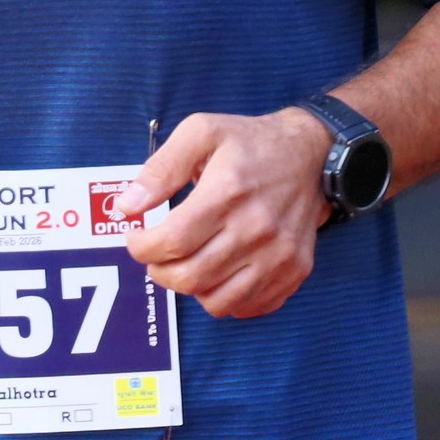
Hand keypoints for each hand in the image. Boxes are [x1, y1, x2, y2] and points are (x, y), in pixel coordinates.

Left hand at [121, 110, 330, 320]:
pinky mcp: (294, 271)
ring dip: (190, 288)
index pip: (171, 242)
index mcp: (228, 192)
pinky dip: (224, 298)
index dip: (142, 248)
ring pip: (216, 301)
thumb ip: (161, 169)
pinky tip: (218, 272)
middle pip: (189, 277)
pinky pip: (247, 306)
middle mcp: (257, 229)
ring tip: (188, 262)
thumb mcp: (200, 132)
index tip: (137, 239)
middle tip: (157, 255)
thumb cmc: (250, 142)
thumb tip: (128, 206)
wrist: (311, 154)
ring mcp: (279, 255)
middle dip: (159, 271)